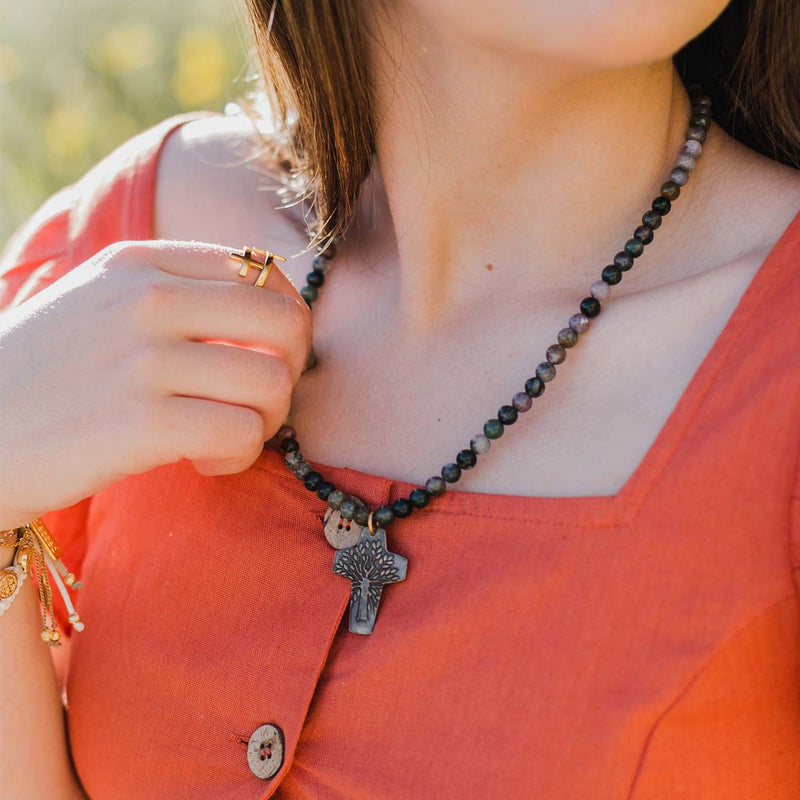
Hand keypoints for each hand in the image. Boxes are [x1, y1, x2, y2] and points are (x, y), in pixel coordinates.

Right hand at [0, 240, 311, 527]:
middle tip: (258, 403)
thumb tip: (273, 312)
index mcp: (142, 263)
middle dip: (290, 372)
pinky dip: (239, 456)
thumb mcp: (101, 304)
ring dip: (266, 422)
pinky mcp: (140, 422)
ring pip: (273, 383)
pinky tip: (205, 461)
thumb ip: (178, 293)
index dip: (284, 327)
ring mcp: (142, 359)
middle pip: (288, 323)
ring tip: (225, 437)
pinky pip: (241, 434)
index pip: (263, 277)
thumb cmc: (47, 375)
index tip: (261, 360)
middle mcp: (147, 299)